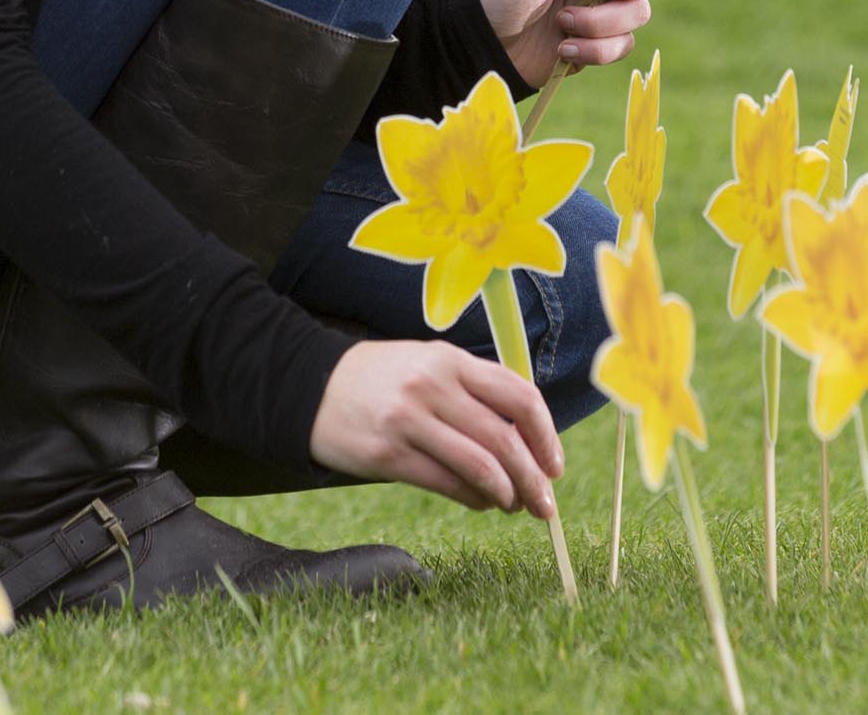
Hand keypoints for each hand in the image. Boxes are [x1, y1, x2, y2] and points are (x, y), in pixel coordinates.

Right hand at [308, 340, 563, 516]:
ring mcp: (410, 420)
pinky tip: (482, 504)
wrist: (312, 387)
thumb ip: (474, 392)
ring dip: (507, 494)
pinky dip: (474, 499)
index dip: (546, 435)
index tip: (555, 464)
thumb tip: (527, 441)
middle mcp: (434, 386)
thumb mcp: (430, 365)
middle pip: (504, 439)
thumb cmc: (384, 380)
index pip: (519, 396)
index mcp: (452, 360)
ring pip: (480, 466)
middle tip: (546, 504)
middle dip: (534, 478)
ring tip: (515, 507)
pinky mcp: (388, 454)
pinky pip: (446, 484)